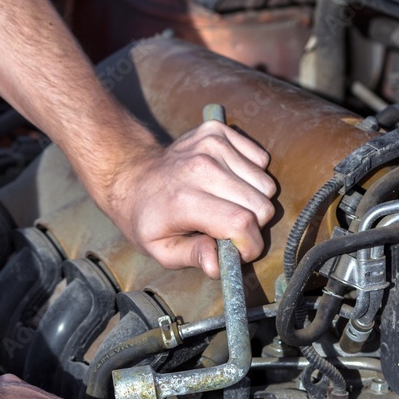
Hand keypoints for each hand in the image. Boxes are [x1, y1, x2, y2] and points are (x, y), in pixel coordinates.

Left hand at [107, 121, 276, 277]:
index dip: (251, 245)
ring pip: (266, 184)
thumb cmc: (148, 218)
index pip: (241, 223)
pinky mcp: (218, 131)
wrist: (132, 175)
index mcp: (184, 201)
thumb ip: (193, 257)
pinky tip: (229, 182)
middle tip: (232, 230)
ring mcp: (211, 145)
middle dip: (254, 226)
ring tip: (228, 204)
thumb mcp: (160, 249)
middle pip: (261, 205)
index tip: (243, 252)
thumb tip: (219, 267)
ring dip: (254, 201)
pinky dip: (252, 176)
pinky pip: (261, 160)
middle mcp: (200, 168)